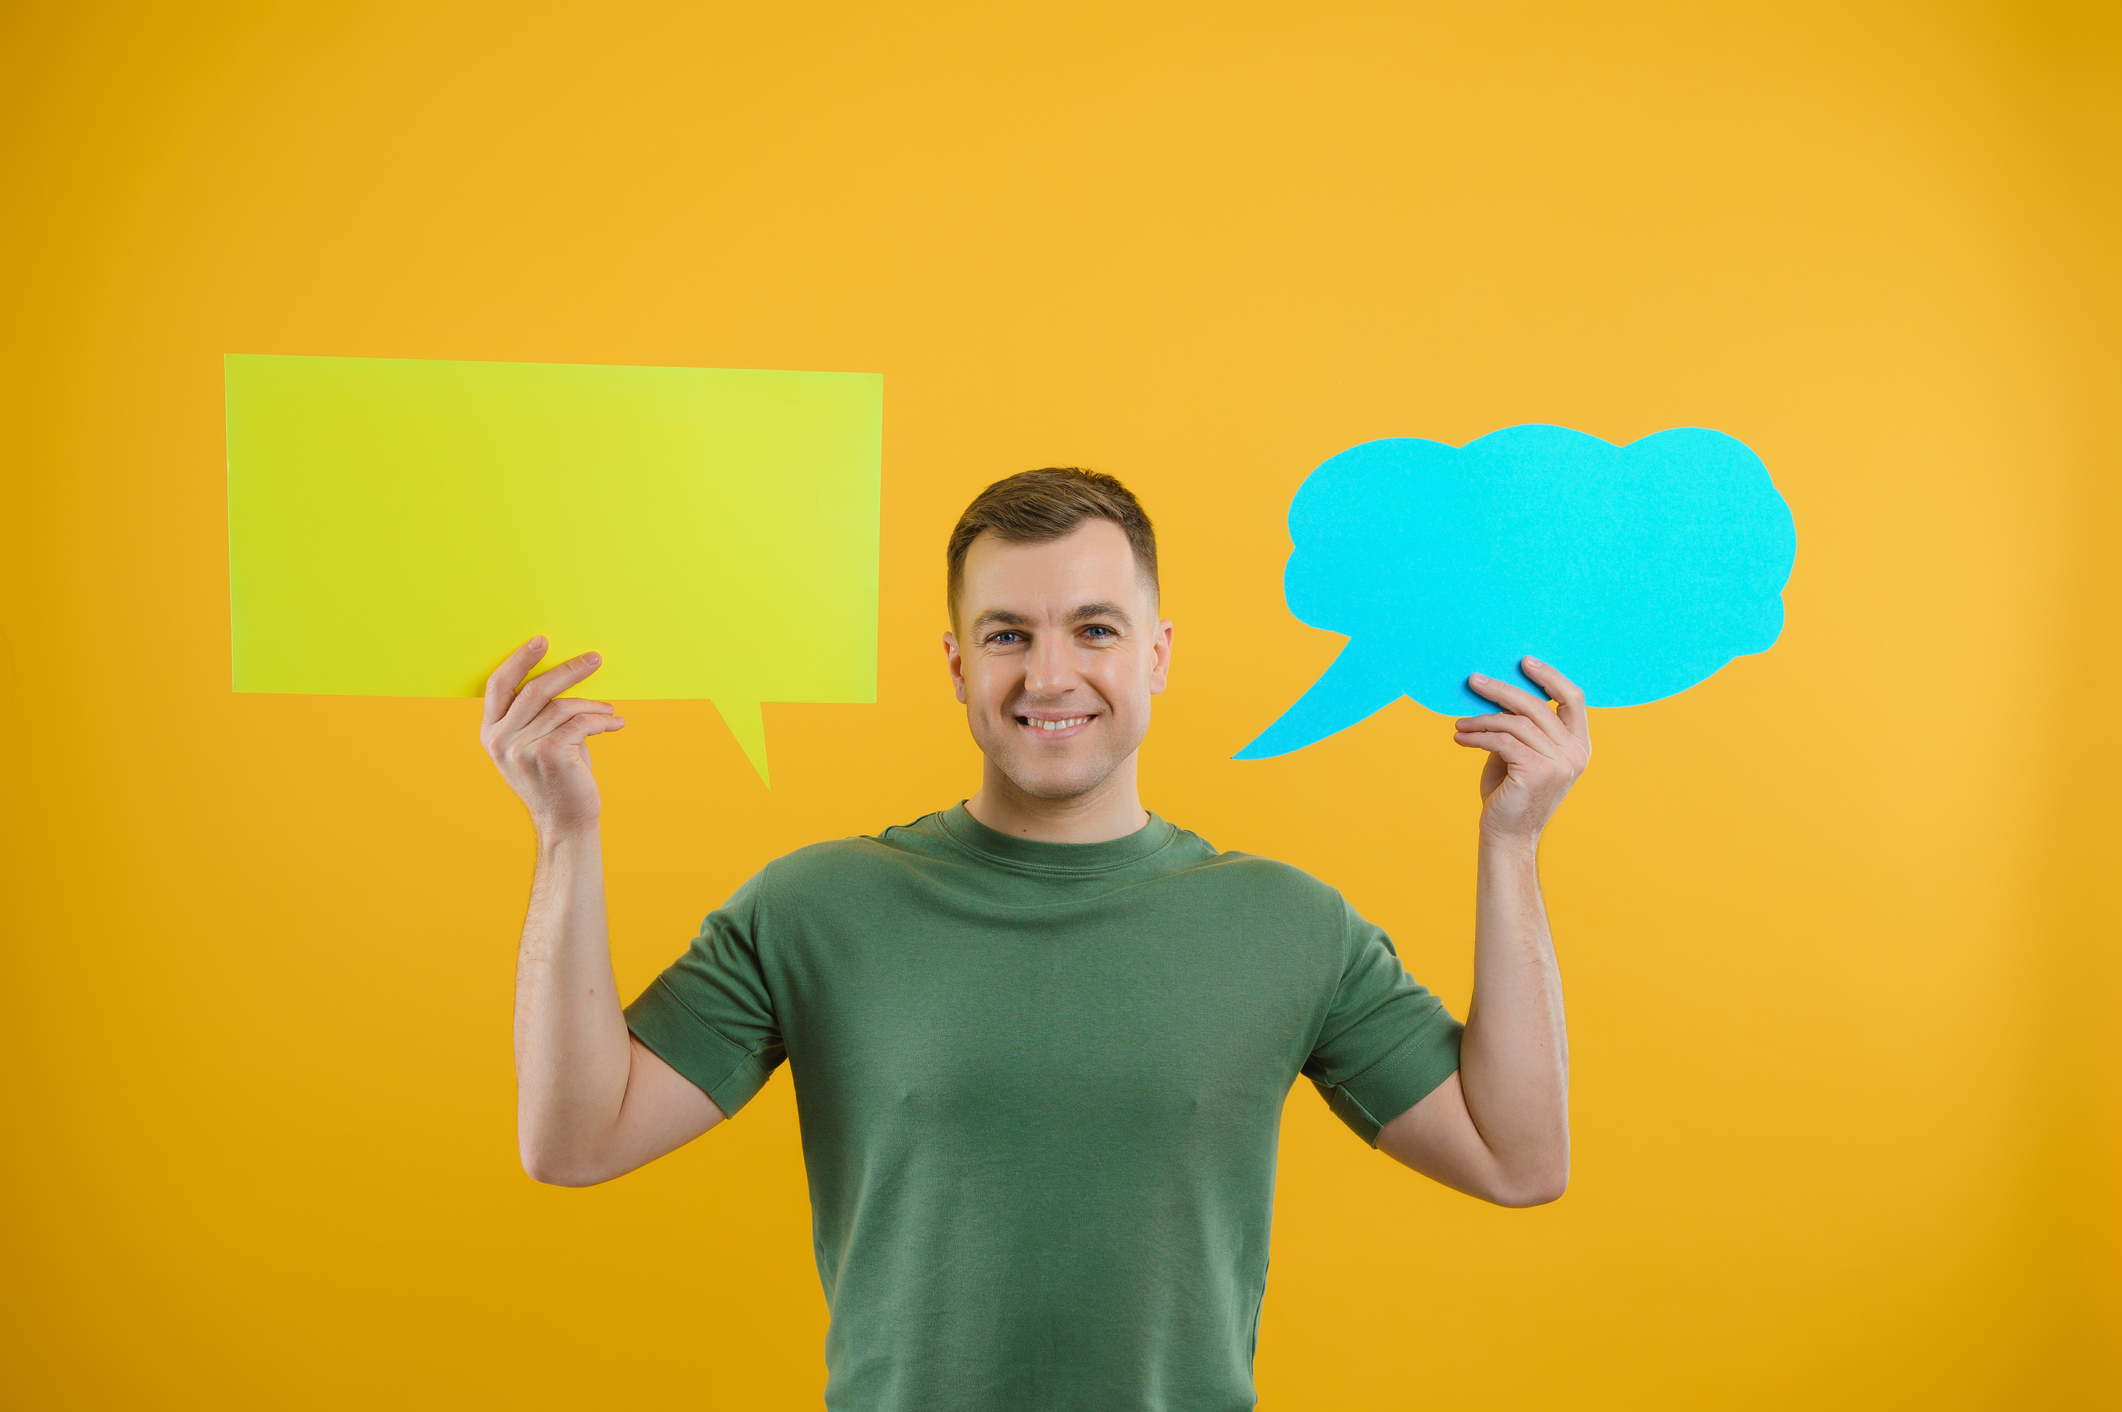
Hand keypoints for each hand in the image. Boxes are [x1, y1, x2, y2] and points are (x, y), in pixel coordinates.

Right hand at [480, 637, 624, 837]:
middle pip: (535, 688)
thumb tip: (564, 676)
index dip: (519, 660)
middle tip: (594, 659)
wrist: (565, 821)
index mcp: (490, 732)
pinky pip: (581, 723)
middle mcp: (499, 739)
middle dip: (568, 670)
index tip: (541, 641)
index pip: (498, 684)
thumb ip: (537, 714)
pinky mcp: (548, 753)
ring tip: (609, 709)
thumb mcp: (533, 743)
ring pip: (563, 706)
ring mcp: (521, 747)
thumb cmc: (555, 778)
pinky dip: (602, 720)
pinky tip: (615, 723)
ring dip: (593, 704)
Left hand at [1453, 658, 1590, 847]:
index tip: (1523, 662)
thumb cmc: (1510, 794)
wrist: (1507, 836)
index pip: (1573, 699)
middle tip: (1473, 680)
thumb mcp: (1520, 754)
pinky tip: (1460, 738)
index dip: (1550, 676)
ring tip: (1460, 724)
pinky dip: (1477, 736)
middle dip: (1501, 690)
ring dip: (1481, 719)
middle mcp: (1575, 753)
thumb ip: (1520, 727)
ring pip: (1515, 723)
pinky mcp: (1537, 771)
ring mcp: (1560, 763)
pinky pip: (1502, 741)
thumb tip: (1497, 692)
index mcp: (1579, 745)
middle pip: (1537, 706)